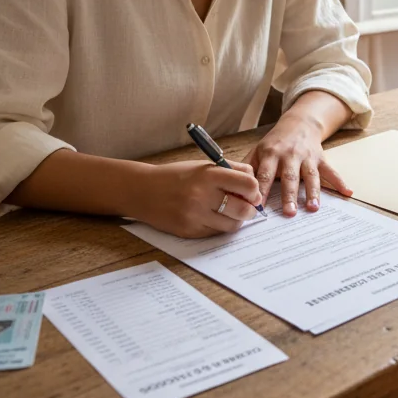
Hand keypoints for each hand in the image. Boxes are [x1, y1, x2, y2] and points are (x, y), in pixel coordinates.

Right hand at [129, 160, 262, 237]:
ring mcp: (195, 216)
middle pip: (244, 209)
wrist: (143, 191)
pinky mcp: (190, 231)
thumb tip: (255, 181)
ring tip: (230, 212)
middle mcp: (202, 196)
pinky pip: (216, 232)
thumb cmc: (176, 176)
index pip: (248, 184)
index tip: (251, 191)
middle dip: (250, 209)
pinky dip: (219, 226)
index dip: (254, 190)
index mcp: (208, 175)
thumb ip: (231, 170)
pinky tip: (212, 216)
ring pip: (232, 225)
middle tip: (247, 206)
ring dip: (236, 220)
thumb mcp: (203, 165)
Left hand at [248, 111, 352, 216]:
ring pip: (310, 176)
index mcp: (271, 154)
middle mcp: (289, 155)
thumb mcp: (258, 150)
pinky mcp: (321, 159)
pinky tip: (347, 192)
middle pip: (289, 177)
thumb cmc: (275, 142)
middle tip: (288, 213)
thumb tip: (232, 188)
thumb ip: (247, 168)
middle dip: (289, 195)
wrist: (299, 123)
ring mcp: (307, 157)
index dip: (261, 190)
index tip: (258, 207)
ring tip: (313, 208)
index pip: (264, 175)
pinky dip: (340, 182)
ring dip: (313, 192)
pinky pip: (331, 172)